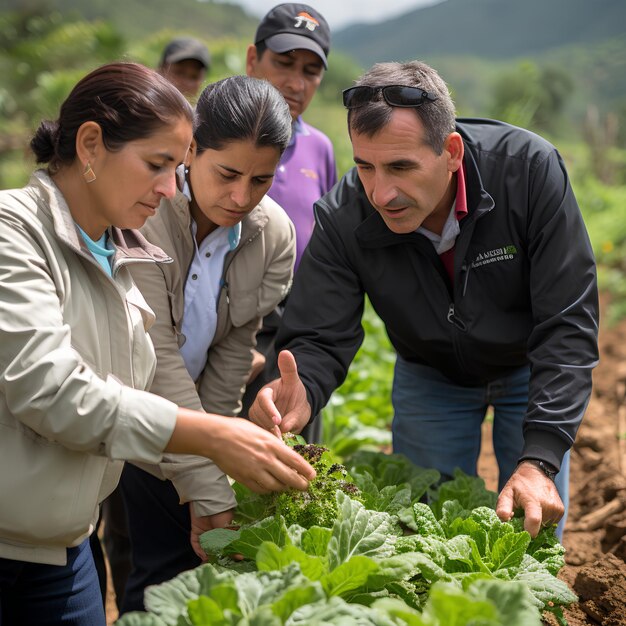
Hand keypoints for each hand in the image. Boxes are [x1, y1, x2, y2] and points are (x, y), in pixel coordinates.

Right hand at [167, 408, 315, 493]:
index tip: (312, 475)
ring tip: (287, 487)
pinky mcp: (245, 479)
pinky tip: (269, 487)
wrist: (216, 436)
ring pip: (276, 486)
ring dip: (283, 488)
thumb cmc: (239, 430)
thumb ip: (274, 443)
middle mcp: (266, 459)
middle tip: (305, 486)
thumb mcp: (261, 431)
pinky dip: (267, 490)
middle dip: (300, 484)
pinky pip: (261, 489)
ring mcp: (255, 471)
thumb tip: (286, 454)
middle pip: (290, 477)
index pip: (296, 461)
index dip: (307, 470)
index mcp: (272, 445)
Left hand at [189, 506, 233, 561]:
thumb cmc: (222, 514)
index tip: (228, 563)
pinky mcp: (196, 531)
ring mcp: (205, 532)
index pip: (225, 544)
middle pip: (214, 547)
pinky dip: (198, 550)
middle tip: (216, 565)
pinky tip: (202, 556)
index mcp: (225, 531)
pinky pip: (196, 542)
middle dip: (215, 556)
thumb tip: (240, 557)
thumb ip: (230, 542)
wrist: (208, 501)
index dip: (227, 554)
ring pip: (205, 546)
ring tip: (208, 563)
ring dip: (206, 555)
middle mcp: (215, 532)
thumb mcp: (228, 529)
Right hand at [249, 350, 310, 434]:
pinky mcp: (257, 425)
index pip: (264, 399)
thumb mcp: (295, 382)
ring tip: (282, 438)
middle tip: (283, 434)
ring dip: (270, 433)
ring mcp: (256, 415)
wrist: (295, 406)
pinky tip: (277, 441)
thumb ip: (290, 372)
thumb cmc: (295, 393)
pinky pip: (260, 433)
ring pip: (258, 425)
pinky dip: (268, 438)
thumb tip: (283, 358)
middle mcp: (258, 403)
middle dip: (271, 425)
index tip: (278, 420)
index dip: (270, 410)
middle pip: (259, 415)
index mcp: (267, 391)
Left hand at [495, 461, 564, 536]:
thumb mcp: (506, 492)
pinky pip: (551, 523)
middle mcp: (548, 505)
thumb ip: (503, 507)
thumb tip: (503, 520)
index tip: (522, 534)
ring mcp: (556, 508)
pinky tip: (538, 510)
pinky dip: (543, 521)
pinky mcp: (561, 511)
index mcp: (533, 500)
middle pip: (538, 527)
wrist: (536, 472)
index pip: (534, 520)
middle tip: (522, 517)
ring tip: (530, 511)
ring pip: (545, 527)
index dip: (529, 532)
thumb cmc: (518, 485)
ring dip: (537, 524)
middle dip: (529, 527)